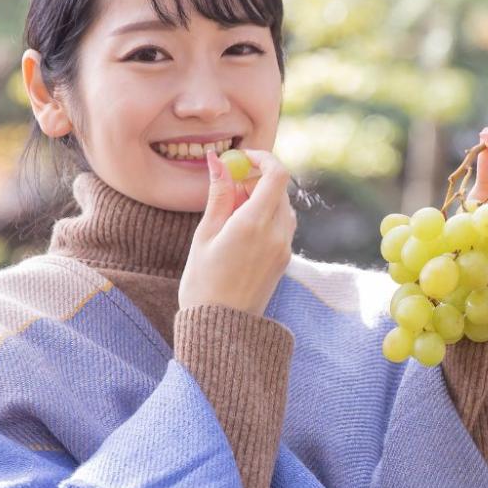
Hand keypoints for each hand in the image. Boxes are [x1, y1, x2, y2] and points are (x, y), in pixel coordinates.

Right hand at [181, 148, 295, 315]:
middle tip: (227, 190)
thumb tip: (218, 160)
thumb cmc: (203, 283)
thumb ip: (217, 195)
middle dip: (256, 180)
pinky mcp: (284, 260)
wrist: (220, 329)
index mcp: (254, 224)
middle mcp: (276, 234)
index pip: (276, 174)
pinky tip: (240, 234)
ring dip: (261, 200)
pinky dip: (266, 218)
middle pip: (279, 189)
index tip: (242, 157)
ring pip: (282, 207)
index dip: (262, 158)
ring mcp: (284, 248)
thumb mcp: (205, 235)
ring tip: (230, 217)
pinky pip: (281, 226)